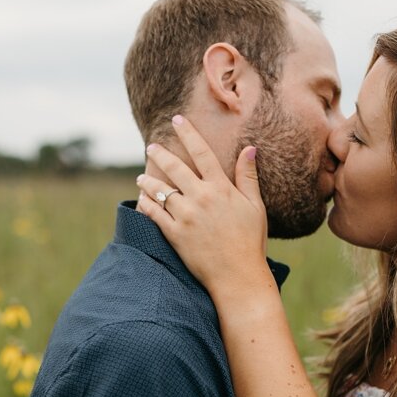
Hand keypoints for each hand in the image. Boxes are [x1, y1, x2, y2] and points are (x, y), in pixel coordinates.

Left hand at [133, 115, 270, 292]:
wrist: (238, 276)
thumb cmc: (251, 241)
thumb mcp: (255, 206)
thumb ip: (247, 177)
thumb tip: (249, 149)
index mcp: (221, 189)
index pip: (202, 153)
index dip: (188, 134)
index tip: (177, 120)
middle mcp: (201, 198)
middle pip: (175, 168)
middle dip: (160, 154)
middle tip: (151, 147)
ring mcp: (186, 216)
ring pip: (159, 190)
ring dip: (148, 181)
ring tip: (141, 176)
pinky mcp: (174, 234)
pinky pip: (153, 214)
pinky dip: (145, 204)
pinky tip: (140, 199)